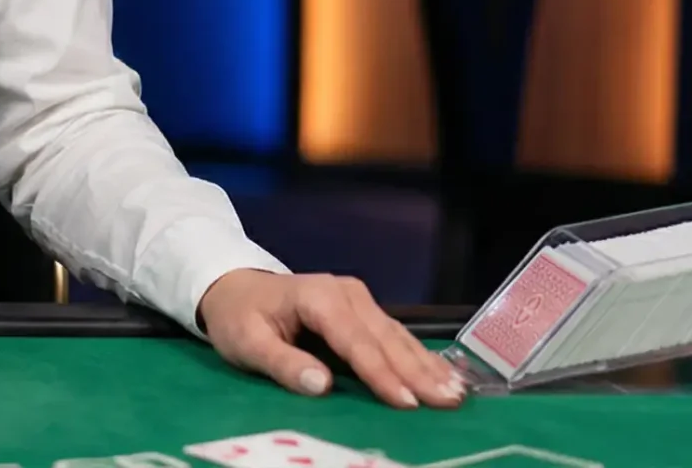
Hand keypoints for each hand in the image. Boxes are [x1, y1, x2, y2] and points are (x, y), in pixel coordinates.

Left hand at [198, 269, 464, 409]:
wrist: (234, 288)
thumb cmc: (239, 317)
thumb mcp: (246, 342)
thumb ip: (283, 363)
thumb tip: (322, 384)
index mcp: (317, 298)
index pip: (355, 342)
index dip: (382, 374)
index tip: (407, 403)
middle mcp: (346, 293)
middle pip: (386, 338)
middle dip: (419, 372)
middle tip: (450, 402)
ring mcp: (358, 298)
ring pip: (398, 336)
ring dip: (428, 366)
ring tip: (457, 393)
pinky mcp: (365, 309)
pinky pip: (396, 335)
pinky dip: (421, 357)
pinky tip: (445, 375)